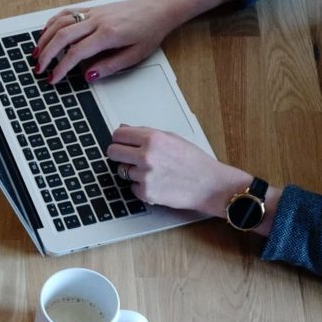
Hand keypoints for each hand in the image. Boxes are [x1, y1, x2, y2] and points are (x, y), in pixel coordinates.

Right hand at [33, 0, 173, 86]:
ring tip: (37, 53)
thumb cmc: (149, 30)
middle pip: (62, 36)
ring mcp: (93, 12)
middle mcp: (98, 21)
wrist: (157, 8)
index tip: (54, 79)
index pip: (77, 52)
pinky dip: (53, 22)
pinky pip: (67, 12)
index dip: (62, 68)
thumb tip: (89, 75)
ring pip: (61, 22)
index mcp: (108, 34)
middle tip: (39, 68)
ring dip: (46, 38)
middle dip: (47, 54)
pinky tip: (46, 32)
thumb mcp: (135, 55)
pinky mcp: (92, 8)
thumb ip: (110, 66)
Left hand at [106, 125, 250, 219]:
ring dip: (134, 172)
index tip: (122, 143)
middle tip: (129, 158)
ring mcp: (145, 175)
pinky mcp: (146, 193)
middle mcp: (146, 156)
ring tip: (154, 172)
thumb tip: (124, 128)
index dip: (119, 139)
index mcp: (153, 138)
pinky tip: (158, 183)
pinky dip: (141, 187)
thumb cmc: (194, 161)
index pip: (118, 135)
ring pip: (123, 171)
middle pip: (112, 152)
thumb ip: (146, 132)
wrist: (209, 185)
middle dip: (119, 154)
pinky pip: (133, 188)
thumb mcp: (172, 138)